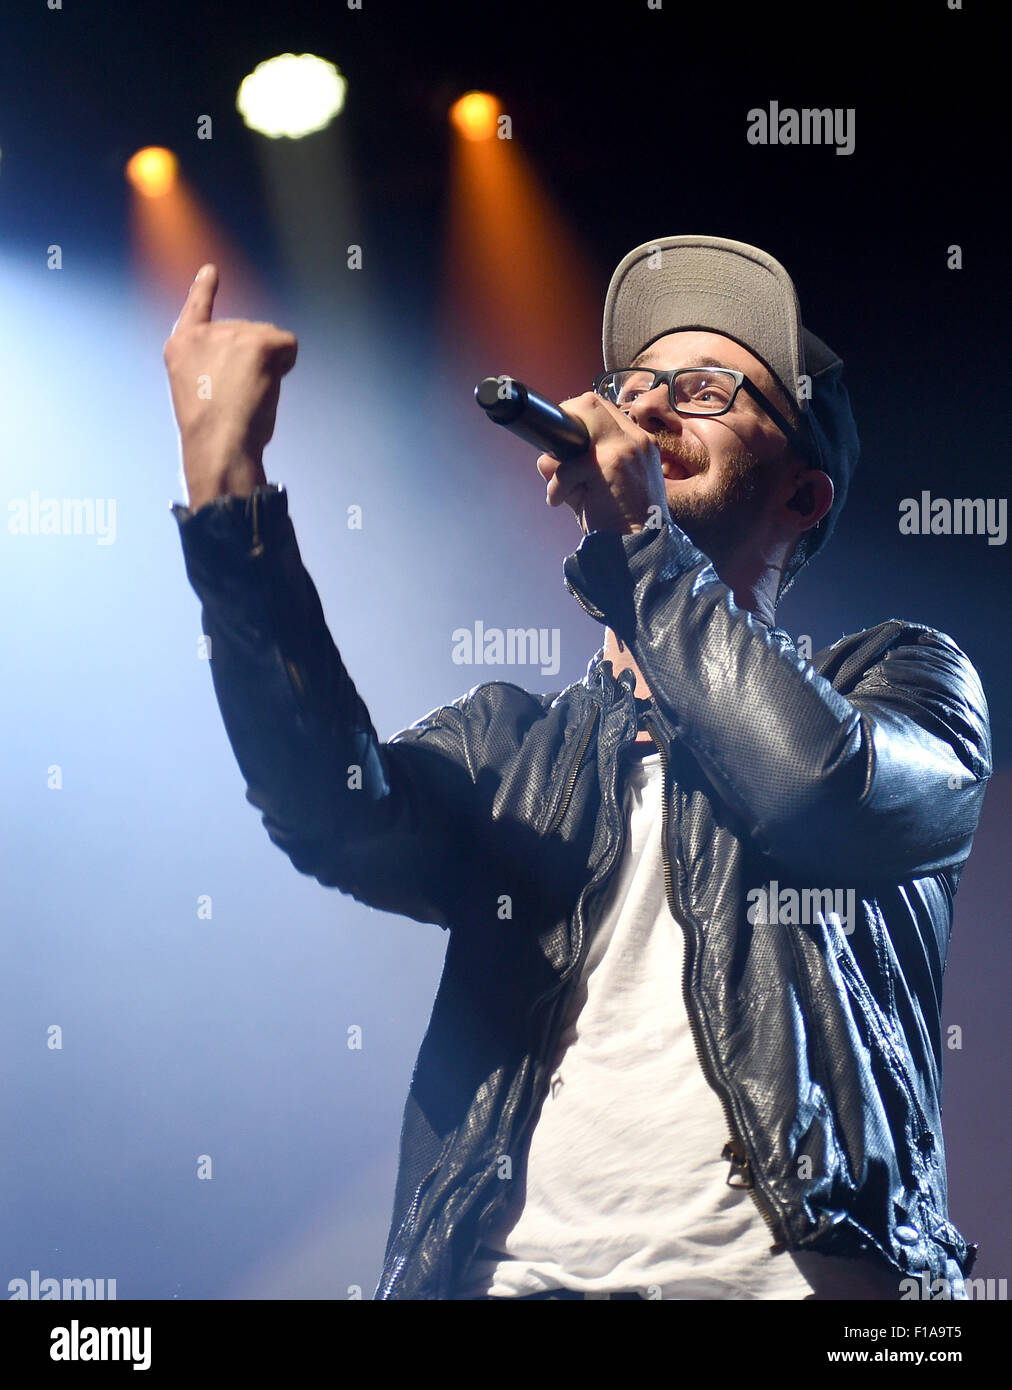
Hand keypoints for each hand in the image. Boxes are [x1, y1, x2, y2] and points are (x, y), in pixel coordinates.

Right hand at [162, 264, 297, 508]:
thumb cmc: (210, 431)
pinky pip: (287, 343)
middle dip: (253, 359)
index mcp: (181, 346)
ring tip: (250, 393)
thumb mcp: (195, 390)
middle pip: (247, 331)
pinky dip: (287, 362)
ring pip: (268, 338)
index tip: (210, 271)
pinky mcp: (257, 342)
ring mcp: (230, 334)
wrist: (218, 444)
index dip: (204, 289)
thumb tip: (247, 362)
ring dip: (269, 363)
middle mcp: (204, 333)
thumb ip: (211, 366)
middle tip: (240, 395)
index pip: (195, 309)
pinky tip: (270, 381)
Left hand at [536, 392, 670, 535]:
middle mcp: (637, 441)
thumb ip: (574, 470)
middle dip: (564, 424)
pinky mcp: (610, 465)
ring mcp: (625, 449)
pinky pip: (567, 467)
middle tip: (555, 456)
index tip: (565, 443)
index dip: (578, 419)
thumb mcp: (599, 491)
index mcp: (641, 444)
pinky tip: (561, 502)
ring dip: (560, 459)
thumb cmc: (621, 527)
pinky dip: (557, 487)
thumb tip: (544, 459)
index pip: (605, 410)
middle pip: (590, 403)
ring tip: (562, 488)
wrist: (643, 554)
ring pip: (577, 425)